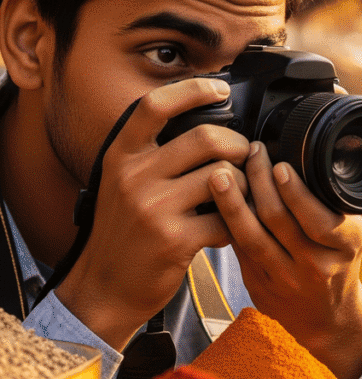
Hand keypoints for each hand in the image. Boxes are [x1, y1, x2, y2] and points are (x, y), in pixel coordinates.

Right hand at [56, 78, 247, 351]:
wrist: (102, 290)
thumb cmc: (123, 231)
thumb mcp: (123, 182)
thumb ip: (156, 153)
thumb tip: (211, 120)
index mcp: (120, 156)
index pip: (154, 106)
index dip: (192, 89)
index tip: (220, 88)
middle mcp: (133, 177)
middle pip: (207, 137)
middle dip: (237, 144)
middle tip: (243, 156)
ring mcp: (153, 208)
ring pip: (224, 176)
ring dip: (243, 185)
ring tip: (239, 196)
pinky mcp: (173, 240)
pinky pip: (227, 219)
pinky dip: (237, 223)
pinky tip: (228, 229)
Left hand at [208, 142, 361, 378]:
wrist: (328, 317)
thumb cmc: (344, 257)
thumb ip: (358, 191)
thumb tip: (354, 140)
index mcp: (345, 246)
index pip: (318, 220)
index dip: (296, 193)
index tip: (279, 164)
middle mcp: (316, 266)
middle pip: (279, 222)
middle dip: (259, 182)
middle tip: (251, 151)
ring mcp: (284, 279)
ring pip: (250, 237)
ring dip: (232, 202)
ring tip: (220, 172)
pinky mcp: (258, 286)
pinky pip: (238, 250)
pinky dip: (227, 222)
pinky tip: (217, 199)